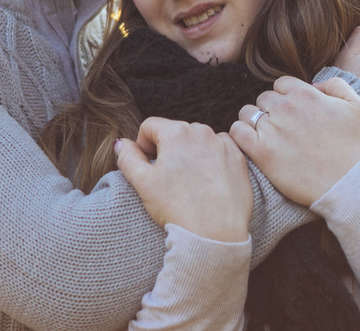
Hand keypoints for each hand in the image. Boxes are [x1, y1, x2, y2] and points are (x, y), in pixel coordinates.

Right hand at [115, 117, 251, 241]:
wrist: (215, 233)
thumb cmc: (177, 208)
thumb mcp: (142, 183)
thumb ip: (127, 157)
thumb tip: (122, 144)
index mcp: (176, 132)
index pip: (149, 126)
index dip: (143, 145)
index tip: (147, 166)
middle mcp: (201, 131)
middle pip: (175, 132)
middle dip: (168, 150)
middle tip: (168, 178)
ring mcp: (223, 144)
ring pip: (198, 141)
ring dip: (190, 154)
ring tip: (189, 183)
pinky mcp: (238, 158)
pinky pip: (220, 150)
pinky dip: (213, 160)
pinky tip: (208, 182)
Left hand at [230, 76, 359, 206]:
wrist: (352, 184)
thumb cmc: (357, 148)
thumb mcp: (358, 107)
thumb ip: (336, 86)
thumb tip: (314, 84)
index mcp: (305, 93)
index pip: (281, 84)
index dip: (286, 98)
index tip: (292, 113)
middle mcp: (286, 107)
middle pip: (264, 99)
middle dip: (271, 110)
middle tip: (282, 129)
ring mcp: (272, 129)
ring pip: (247, 113)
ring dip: (253, 121)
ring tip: (265, 136)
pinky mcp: (262, 152)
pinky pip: (237, 133)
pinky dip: (239, 135)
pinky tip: (250, 143)